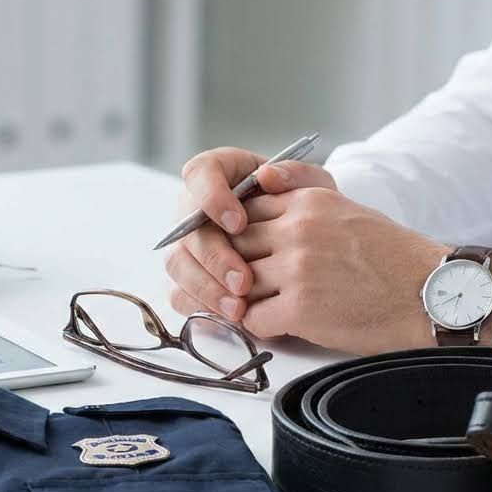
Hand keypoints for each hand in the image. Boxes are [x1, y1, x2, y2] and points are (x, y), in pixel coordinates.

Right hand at [164, 146, 336, 321]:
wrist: (310, 248)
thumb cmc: (306, 212)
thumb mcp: (312, 189)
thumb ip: (296, 176)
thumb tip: (267, 175)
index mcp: (219, 175)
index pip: (198, 174)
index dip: (211, 198)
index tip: (239, 224)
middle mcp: (195, 208)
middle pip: (185, 228)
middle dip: (214, 257)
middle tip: (244, 280)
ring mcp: (188, 243)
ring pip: (178, 263)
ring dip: (206, 287)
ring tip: (239, 308)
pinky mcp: (188, 276)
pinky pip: (179, 292)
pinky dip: (201, 306)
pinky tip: (228, 317)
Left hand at [230, 187, 451, 354]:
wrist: (431, 296)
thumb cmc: (393, 257)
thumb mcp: (347, 208)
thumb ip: (302, 189)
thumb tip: (262, 177)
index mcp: (309, 202)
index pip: (246, 211)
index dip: (243, 235)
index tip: (252, 252)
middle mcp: (299, 229)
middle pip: (236, 246)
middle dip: (237, 266)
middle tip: (250, 283)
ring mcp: (297, 269)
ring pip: (239, 283)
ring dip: (248, 298)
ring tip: (267, 305)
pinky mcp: (300, 308)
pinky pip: (253, 318)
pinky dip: (261, 326)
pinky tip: (280, 324)